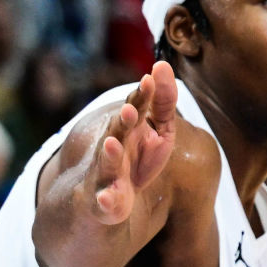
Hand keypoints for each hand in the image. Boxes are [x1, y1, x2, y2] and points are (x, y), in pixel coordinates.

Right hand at [90, 61, 177, 224]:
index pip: (135, 109)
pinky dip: (105, 200)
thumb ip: (163, 101)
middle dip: (123, 121)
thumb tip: (162, 65)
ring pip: (107, 163)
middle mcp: (114, 147)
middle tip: (130, 109)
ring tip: (113, 144)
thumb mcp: (157, 130)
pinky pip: (104, 201)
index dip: (142, 97)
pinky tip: (107, 199)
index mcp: (129, 130)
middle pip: (118, 132)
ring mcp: (106, 174)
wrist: (106, 198)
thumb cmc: (136, 158)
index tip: (149, 79)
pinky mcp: (104, 201)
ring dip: (110, 153)